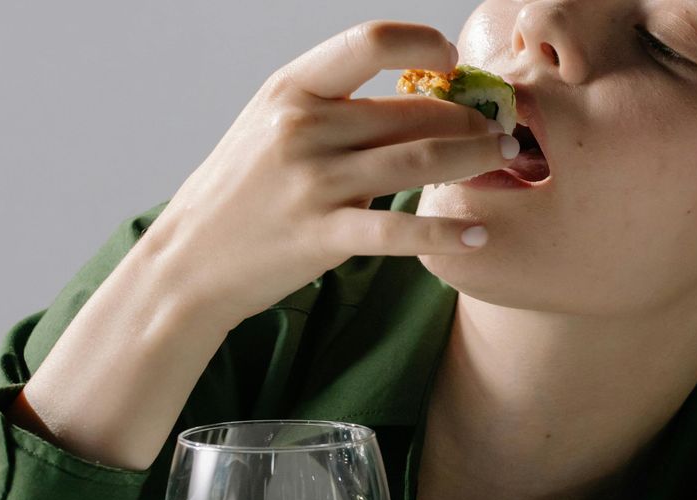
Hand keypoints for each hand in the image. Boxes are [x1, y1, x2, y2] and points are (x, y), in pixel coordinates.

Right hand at [144, 20, 519, 333]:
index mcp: (292, 90)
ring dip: (474, 158)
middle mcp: (303, 128)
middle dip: (470, 117)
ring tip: (506, 159)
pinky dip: (444, 233)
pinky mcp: (322, 235)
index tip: (452, 60)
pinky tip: (477, 236)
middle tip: (504, 128)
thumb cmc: (243, 191)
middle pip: (412, 110)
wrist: (190, 260)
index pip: (369, 42)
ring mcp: (312, 182)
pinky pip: (398, 230)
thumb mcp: (273, 127)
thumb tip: (416, 95)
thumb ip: (335, 108)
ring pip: (418, 161)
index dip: (422, 43)